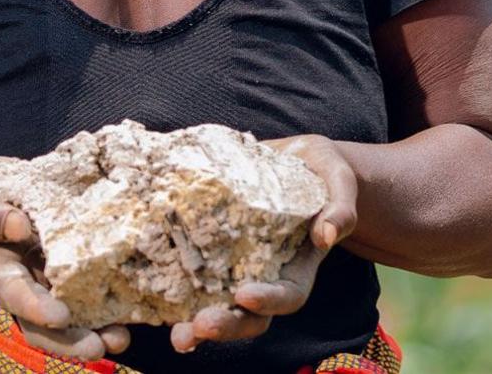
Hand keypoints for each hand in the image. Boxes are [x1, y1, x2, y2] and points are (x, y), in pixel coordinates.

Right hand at [0, 145, 130, 359]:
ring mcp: (40, 269)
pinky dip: (105, 293)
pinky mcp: (60, 254)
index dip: (35, 308)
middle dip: (72, 339)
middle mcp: (18, 276)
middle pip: (42, 321)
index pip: (12, 293)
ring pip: (67, 307)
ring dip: (95, 325)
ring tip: (124, 336)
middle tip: (105, 345)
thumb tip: (20, 226)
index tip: (61, 318)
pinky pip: (83, 279)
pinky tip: (134, 298)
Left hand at [168, 134, 357, 353]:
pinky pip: (192, 279)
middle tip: (200, 326)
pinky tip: (150, 296)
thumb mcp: (338, 180)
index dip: (268, 300)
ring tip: (178, 334)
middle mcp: (266, 277)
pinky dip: (173, 293)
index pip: (287, 295)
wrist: (292, 158)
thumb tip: (327, 235)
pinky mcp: (210, 253)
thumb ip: (341, 206)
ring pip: (219, 309)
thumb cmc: (320, 171)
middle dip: (226, 326)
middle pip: (249, 316)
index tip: (245, 294)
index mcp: (298, 267)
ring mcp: (236, 269)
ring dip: (197, 326)